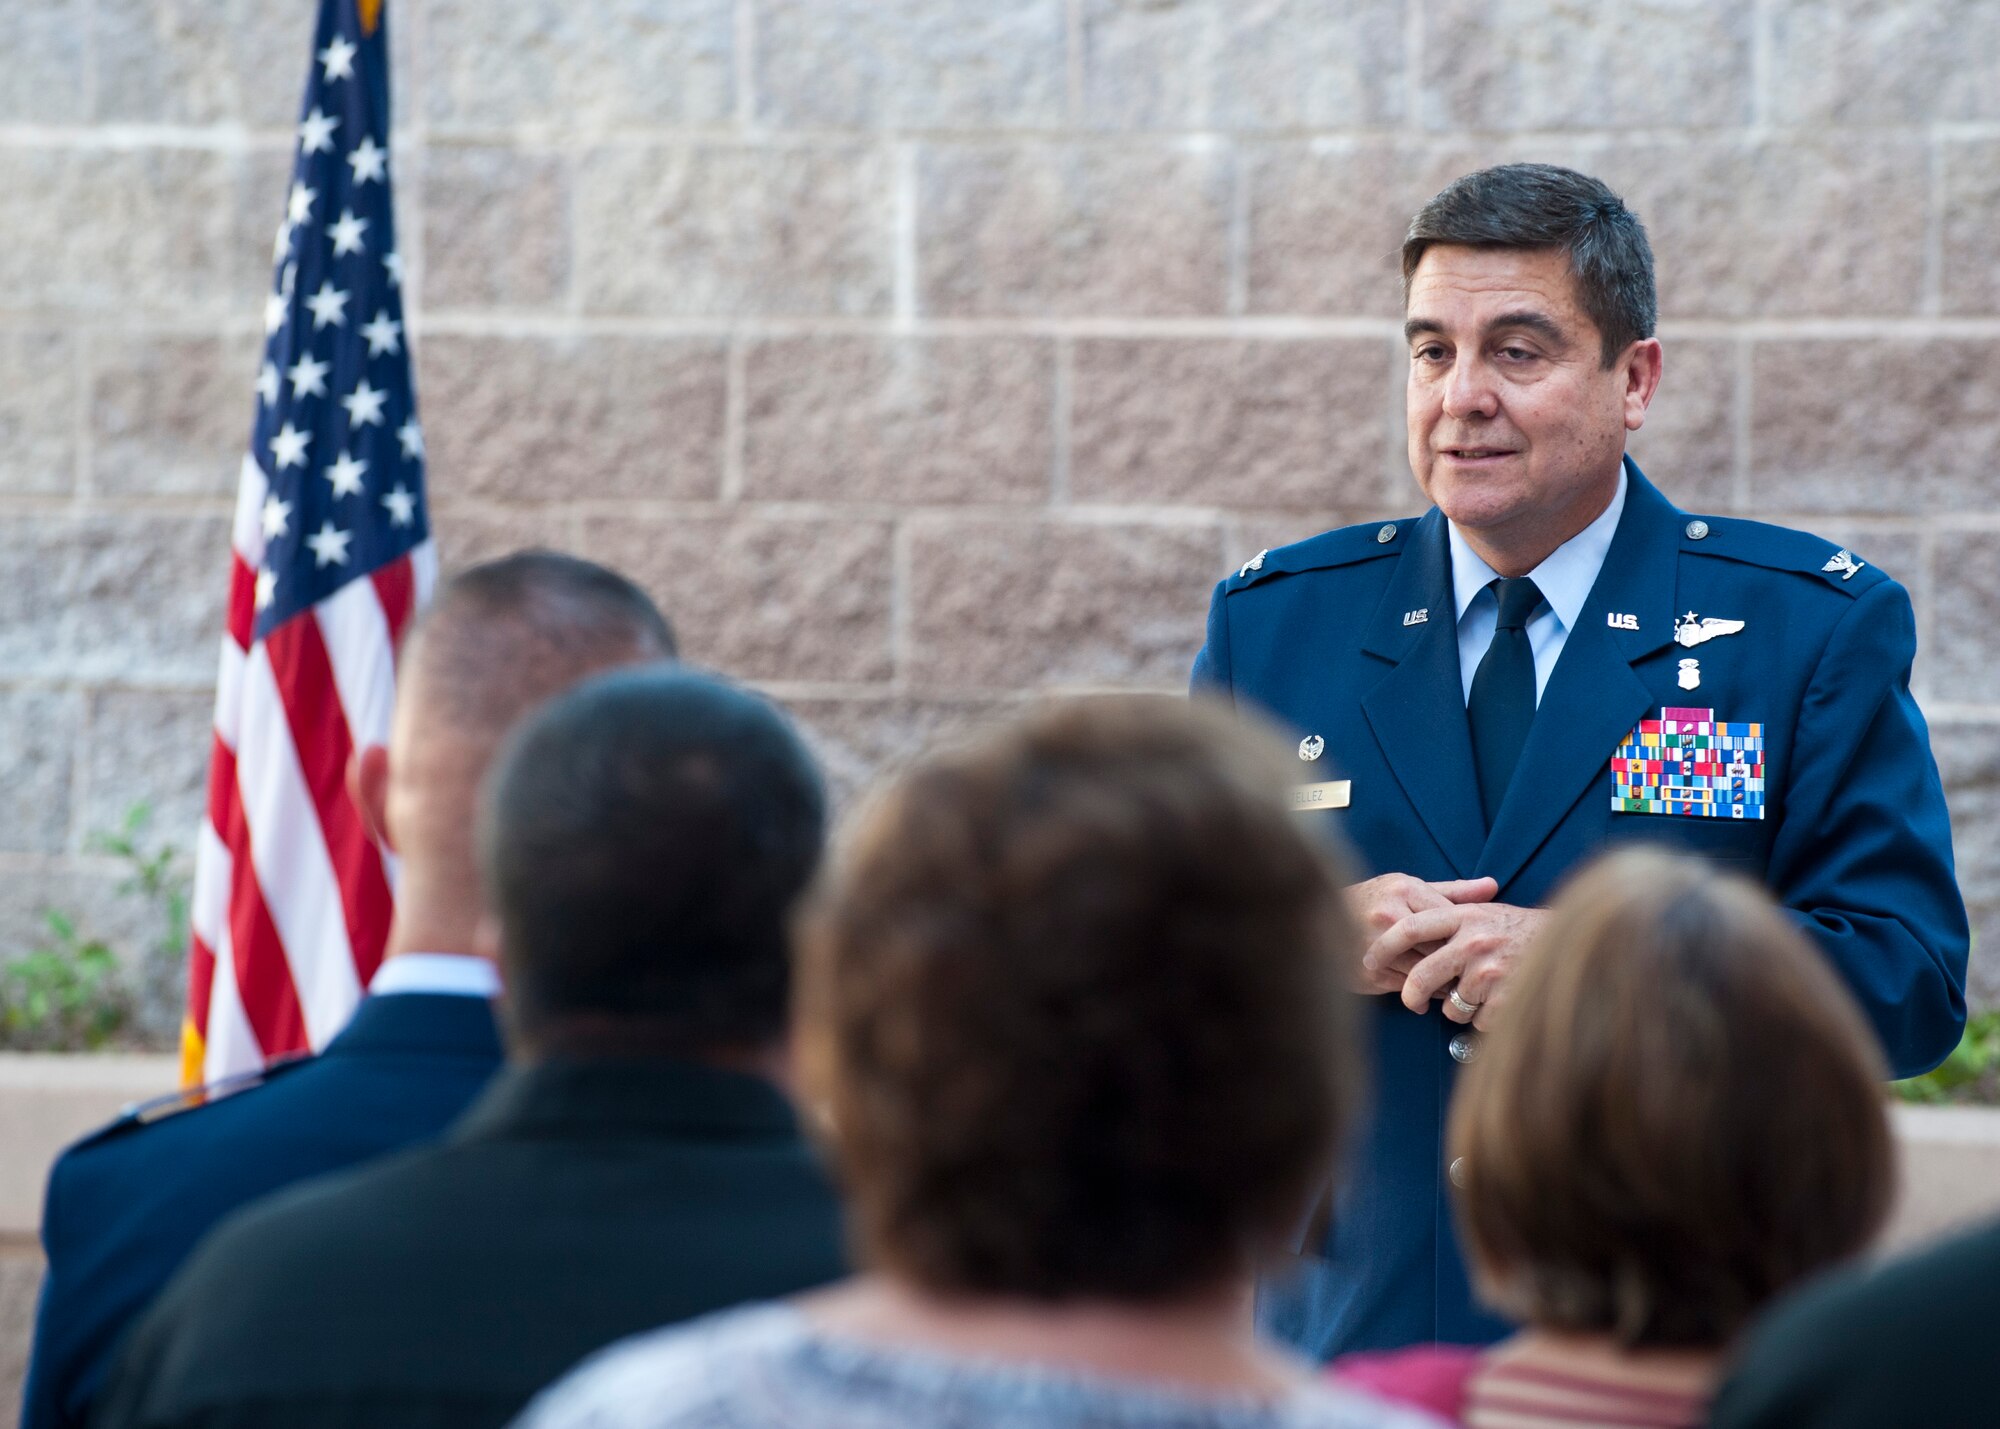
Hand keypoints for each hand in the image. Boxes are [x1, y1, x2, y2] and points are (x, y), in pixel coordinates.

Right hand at [1345, 874, 1497, 994]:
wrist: (1316, 919)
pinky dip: (1422, 994)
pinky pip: (1408, 988)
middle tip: (1472, 971)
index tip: (1477, 947)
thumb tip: (1494, 886)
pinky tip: (1426, 992)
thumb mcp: (1407, 888)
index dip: (1465, 936)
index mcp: (1403, 890)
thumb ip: (1452, 891)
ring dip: (1442, 982)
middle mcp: (1389, 915)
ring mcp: (1377, 946)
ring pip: (1426, 971)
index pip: (1451, 918)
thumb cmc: (1371, 901)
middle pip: (1440, 946)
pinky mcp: (1369, 973)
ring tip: (1452, 983)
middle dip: (1457, 961)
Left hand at [1366, 901, 1546, 1026]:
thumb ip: (1450, 915)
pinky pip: (1478, 1022)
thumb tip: (1401, 922)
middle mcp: (1474, 941)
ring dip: (1461, 1008)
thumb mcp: (1485, 911)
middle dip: (1412, 995)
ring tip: (1483, 992)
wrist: (1572, 944)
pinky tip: (1501, 1001)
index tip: (1367, 961)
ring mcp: (1490, 971)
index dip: (1383, 946)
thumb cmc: (1520, 929)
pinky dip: (1485, 1019)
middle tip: (1413, 1003)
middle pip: (1422, 976)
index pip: (1409, 928)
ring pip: (1451, 1006)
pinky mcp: (1506, 998)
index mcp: (1464, 917)